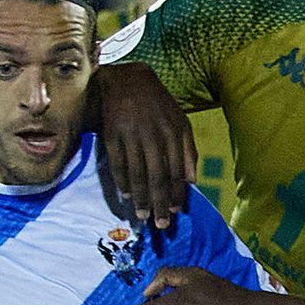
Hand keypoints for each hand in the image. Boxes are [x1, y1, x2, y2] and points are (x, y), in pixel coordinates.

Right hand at [92, 63, 195, 228]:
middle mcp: (153, 134)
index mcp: (174, 131)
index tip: (176, 212)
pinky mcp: (112, 134)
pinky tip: (126, 196)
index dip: (176, 193)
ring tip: (144, 216)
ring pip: (137, 173)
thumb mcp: (179, 121)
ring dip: (141, 197)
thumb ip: (188, 150)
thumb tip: (192, 182)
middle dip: (160, 202)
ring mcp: (131, 134)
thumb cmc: (157, 105)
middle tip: (161, 225)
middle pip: (157, 176)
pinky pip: (117, 164)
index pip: (176, 169)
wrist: (126, 79)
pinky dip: (121, 182)